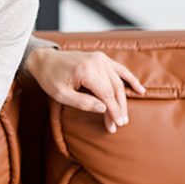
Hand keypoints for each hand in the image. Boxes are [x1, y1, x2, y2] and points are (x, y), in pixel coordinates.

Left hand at [26, 48, 145, 132]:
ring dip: (123, 99)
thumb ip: (82, 102)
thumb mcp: (60, 94)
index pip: (106, 94)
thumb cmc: (49, 78)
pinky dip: (130, 79)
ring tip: (125, 115)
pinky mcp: (101, 58)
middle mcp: (96, 62)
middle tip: (119, 124)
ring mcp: (100, 58)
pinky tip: (140, 90)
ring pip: (118, 81)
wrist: (44, 60)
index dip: (113, 111)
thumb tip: (104, 108)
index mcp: (86, 71)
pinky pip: (120, 69)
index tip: (115, 125)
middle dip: (118, 108)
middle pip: (114, 89)